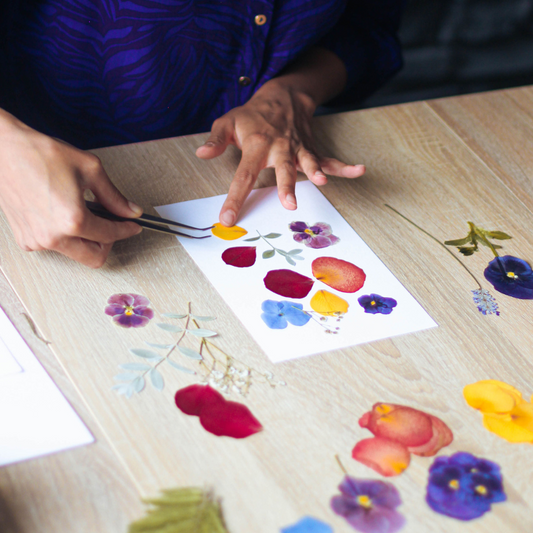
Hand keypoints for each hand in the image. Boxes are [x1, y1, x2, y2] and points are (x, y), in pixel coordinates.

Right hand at [0, 110, 142, 267]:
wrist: (3, 149)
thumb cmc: (39, 154)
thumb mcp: (89, 170)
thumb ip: (113, 196)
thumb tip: (130, 211)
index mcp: (72, 220)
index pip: (111, 235)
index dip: (127, 230)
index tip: (133, 226)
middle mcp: (53, 236)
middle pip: (95, 258)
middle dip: (108, 243)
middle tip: (111, 225)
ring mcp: (37, 241)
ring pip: (76, 254)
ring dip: (87, 240)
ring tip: (86, 215)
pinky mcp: (25, 239)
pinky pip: (56, 247)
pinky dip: (66, 237)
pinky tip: (64, 215)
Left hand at [196, 73, 364, 225]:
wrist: (283, 95)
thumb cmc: (253, 115)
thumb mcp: (228, 121)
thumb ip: (216, 139)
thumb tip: (202, 154)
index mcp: (255, 145)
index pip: (243, 176)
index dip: (235, 198)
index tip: (228, 219)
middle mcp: (279, 148)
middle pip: (281, 169)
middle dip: (286, 186)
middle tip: (289, 204)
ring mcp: (298, 149)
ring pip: (307, 162)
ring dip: (315, 172)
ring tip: (322, 183)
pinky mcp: (311, 150)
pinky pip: (329, 159)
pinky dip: (344, 166)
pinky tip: (359, 171)